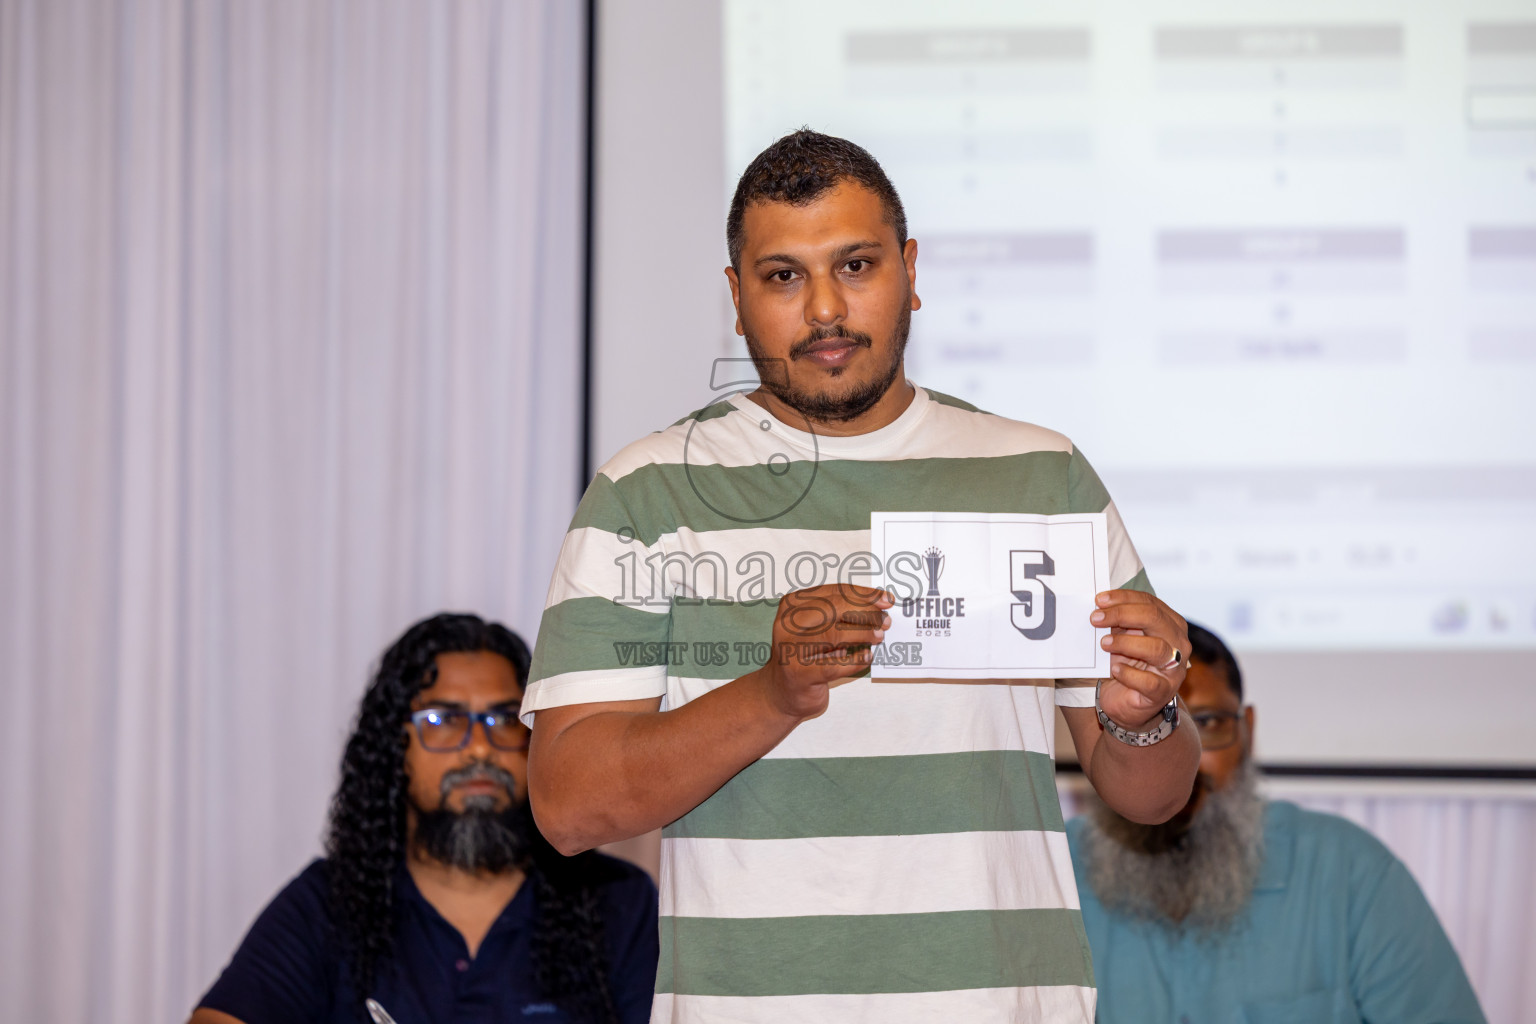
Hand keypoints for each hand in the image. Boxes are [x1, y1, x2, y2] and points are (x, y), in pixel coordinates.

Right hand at [754, 584, 892, 720]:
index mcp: (792, 606)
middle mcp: (787, 625)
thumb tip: (877, 606)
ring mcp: (791, 649)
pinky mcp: (800, 674)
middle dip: (865, 612)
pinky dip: (855, 660)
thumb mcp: (817, 629)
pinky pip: (835, 665)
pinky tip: (867, 657)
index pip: (833, 592)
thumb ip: (840, 615)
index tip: (885, 599)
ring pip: (834, 634)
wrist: (782, 692)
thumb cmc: (804, 656)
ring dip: (863, 634)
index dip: (863, 594)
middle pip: (834, 609)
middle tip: (884, 620)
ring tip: (878, 636)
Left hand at [1090, 590, 1188, 730]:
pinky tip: (1116, 670)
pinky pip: (1150, 681)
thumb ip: (1118, 623)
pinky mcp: (1164, 692)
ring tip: (1104, 644)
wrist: (1126, 702)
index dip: (1123, 598)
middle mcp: (1178, 644)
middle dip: (1122, 614)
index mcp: (1170, 624)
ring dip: (1126, 643)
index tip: (1099, 600)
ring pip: (1157, 648)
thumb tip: (1099, 607)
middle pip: (1155, 619)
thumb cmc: (1126, 664)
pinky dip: (1130, 674)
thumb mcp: (1121, 639)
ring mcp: (1174, 669)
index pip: (1149, 603)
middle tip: (1096, 618)